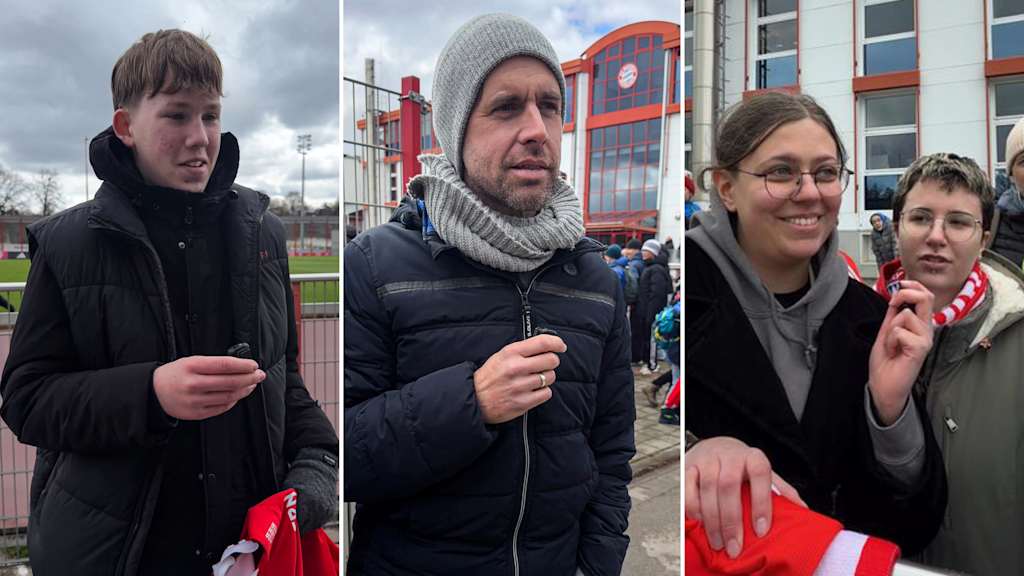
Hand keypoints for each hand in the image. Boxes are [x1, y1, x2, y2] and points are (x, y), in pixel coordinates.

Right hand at [153, 356, 265, 419]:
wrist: (154, 392)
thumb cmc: (176, 373)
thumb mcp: (191, 361)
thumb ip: (213, 363)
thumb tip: (240, 366)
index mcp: (192, 366)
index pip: (225, 365)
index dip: (243, 365)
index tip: (254, 365)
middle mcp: (193, 384)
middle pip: (230, 382)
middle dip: (250, 378)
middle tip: (259, 375)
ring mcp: (195, 401)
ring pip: (229, 396)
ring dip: (245, 390)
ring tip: (252, 384)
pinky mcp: (196, 414)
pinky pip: (221, 408)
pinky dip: (233, 401)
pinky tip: (238, 394)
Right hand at [473, 334, 565, 423]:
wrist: (475, 399)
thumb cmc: (490, 376)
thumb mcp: (501, 356)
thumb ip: (522, 350)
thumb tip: (547, 345)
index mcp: (511, 353)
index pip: (542, 342)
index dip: (557, 343)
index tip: (561, 346)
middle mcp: (516, 368)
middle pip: (551, 360)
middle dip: (551, 362)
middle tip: (544, 365)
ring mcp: (520, 386)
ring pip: (550, 377)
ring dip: (546, 378)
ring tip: (535, 380)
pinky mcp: (523, 402)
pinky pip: (546, 393)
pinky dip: (543, 392)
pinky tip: (533, 391)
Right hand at [684, 437, 804, 557]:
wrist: (715, 444)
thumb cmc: (742, 465)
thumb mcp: (765, 473)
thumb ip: (782, 490)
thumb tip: (803, 511)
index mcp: (753, 457)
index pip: (761, 475)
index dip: (761, 503)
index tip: (761, 530)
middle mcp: (730, 455)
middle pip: (728, 485)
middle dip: (731, 520)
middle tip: (734, 546)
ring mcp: (707, 459)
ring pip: (707, 489)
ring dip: (712, 520)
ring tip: (718, 542)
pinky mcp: (688, 465)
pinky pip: (687, 488)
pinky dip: (692, 508)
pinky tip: (700, 523)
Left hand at [869, 280, 933, 424]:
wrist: (883, 384)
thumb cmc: (886, 362)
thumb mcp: (887, 331)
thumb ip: (893, 315)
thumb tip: (895, 295)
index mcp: (920, 325)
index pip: (926, 296)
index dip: (912, 285)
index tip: (898, 285)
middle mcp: (926, 330)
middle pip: (926, 298)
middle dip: (905, 293)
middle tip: (892, 303)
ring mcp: (925, 339)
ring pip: (906, 315)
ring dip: (891, 328)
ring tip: (891, 343)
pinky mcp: (921, 348)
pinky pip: (900, 331)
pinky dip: (890, 340)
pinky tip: (893, 352)